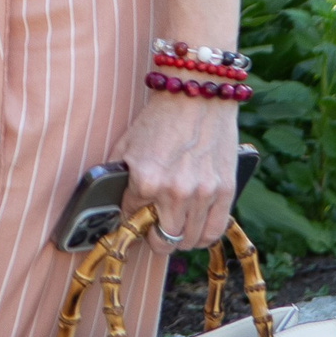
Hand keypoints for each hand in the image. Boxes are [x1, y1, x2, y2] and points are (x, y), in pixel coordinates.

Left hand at [115, 91, 238, 251]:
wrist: (197, 95)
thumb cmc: (160, 118)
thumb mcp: (127, 145)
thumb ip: (119, 177)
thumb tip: (111, 205)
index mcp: (146, 180)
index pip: (132, 221)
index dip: (131, 221)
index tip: (133, 219)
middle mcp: (174, 192)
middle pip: (163, 241)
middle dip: (155, 238)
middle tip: (154, 228)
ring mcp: (202, 193)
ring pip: (189, 241)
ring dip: (179, 238)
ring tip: (175, 227)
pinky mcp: (225, 191)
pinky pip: (214, 232)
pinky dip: (203, 237)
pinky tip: (195, 229)